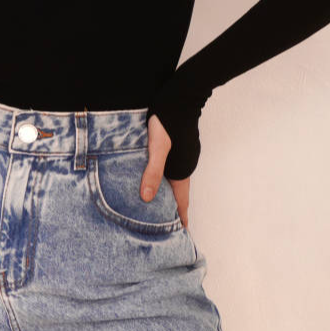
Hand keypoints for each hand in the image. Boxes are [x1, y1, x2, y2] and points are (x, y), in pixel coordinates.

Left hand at [141, 112, 190, 229]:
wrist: (179, 95)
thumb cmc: (168, 121)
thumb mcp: (158, 147)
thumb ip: (152, 171)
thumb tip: (146, 198)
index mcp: (181, 171)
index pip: (181, 202)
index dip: (179, 218)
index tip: (180, 235)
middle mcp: (183, 165)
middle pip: (176, 193)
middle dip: (169, 208)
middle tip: (160, 226)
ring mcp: (180, 155)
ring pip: (171, 179)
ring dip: (163, 192)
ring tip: (152, 204)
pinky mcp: (175, 145)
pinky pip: (167, 167)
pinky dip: (160, 177)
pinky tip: (150, 176)